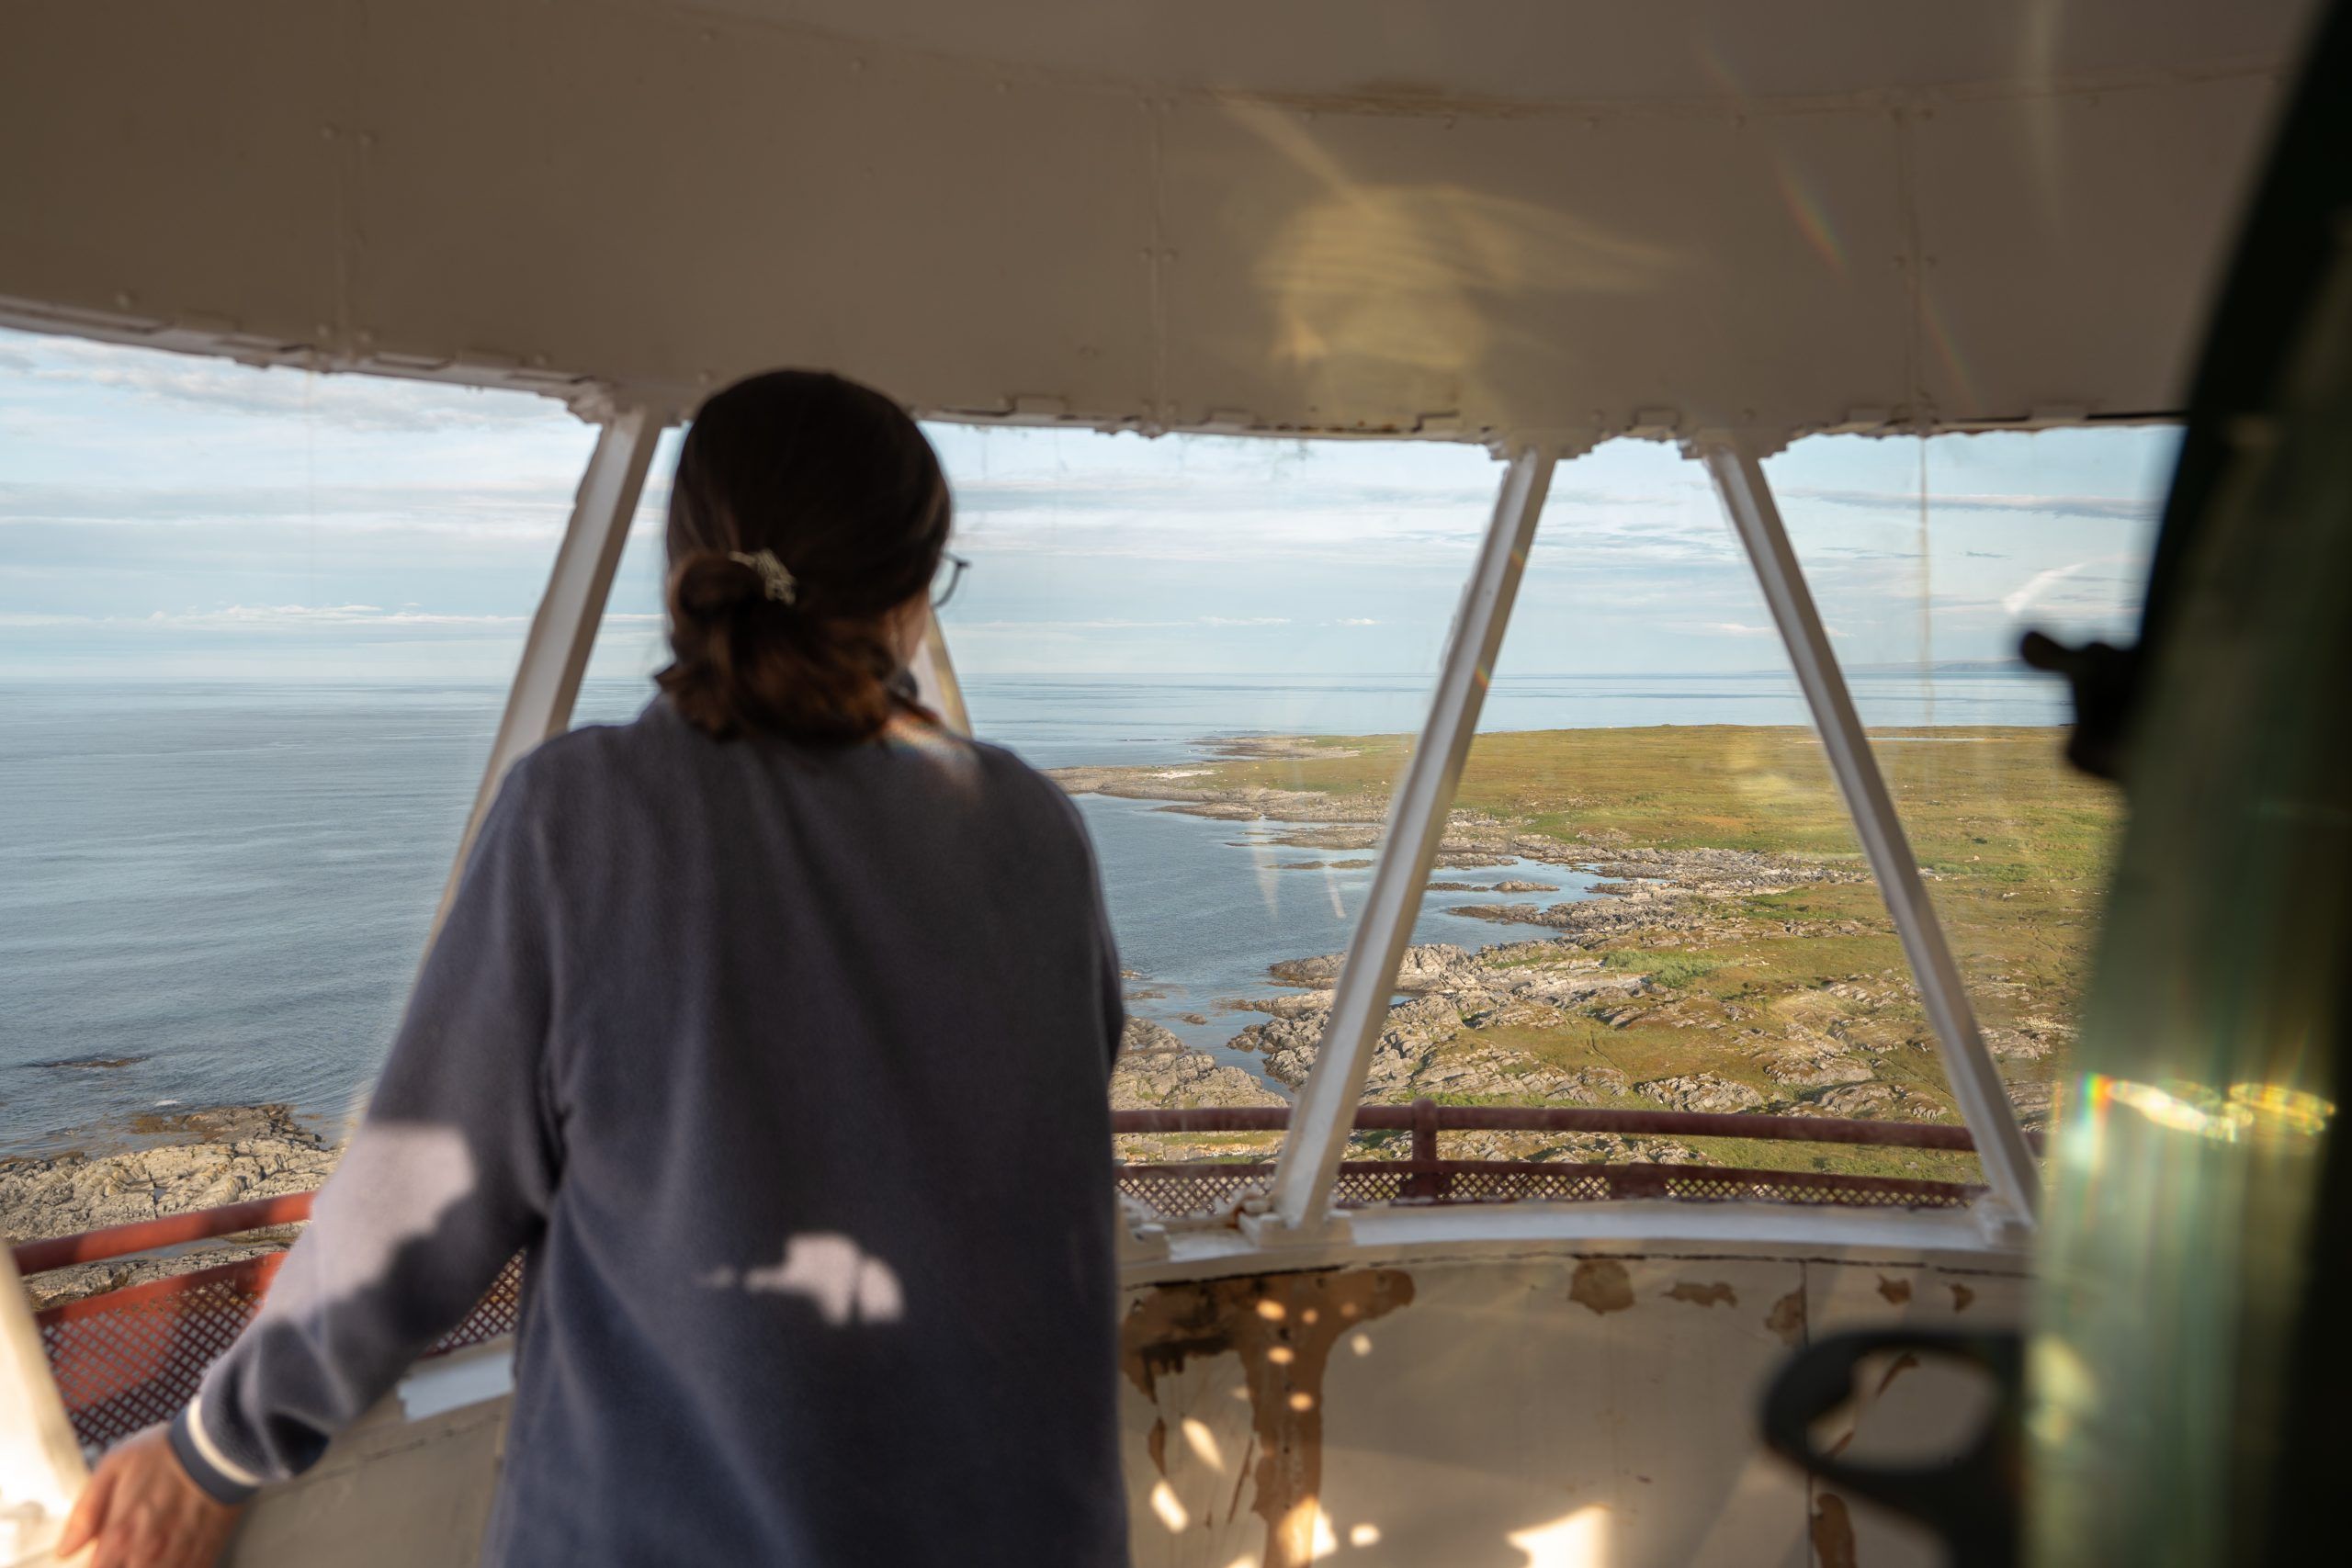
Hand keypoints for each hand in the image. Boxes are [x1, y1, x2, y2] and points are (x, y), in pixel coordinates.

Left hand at [56, 1424, 243, 1567]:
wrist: (222, 1448)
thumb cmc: (165, 1453)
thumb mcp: (114, 1467)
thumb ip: (86, 1512)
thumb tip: (65, 1550)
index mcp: (119, 1536)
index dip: (96, 1565)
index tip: (101, 1556)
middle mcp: (146, 1555)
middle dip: (121, 1565)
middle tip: (127, 1548)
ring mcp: (177, 1559)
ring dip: (148, 1566)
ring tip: (148, 1551)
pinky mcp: (204, 1556)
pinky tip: (171, 1556)